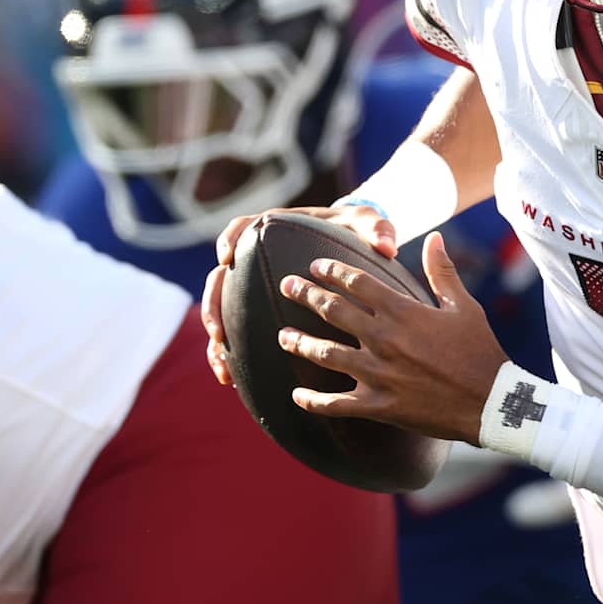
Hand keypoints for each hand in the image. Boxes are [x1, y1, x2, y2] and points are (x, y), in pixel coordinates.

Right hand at [200, 203, 400, 386]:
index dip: (230, 239)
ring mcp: (254, 287)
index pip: (243, 228)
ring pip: (222, 312)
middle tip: (218, 331)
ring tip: (223, 367)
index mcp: (277, 231)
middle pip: (220, 279)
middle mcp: (257, 260)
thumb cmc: (356, 230)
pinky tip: (231, 379)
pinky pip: (238, 332)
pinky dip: (231, 354)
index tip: (227, 257)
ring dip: (218, 340)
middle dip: (213, 305)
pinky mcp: (260, 310)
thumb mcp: (366, 224)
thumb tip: (388, 246)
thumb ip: (377, 229)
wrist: (353, 243)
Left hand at [275, 231, 509, 444]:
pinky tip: (295, 397)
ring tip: (282, 335)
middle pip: (333, 310)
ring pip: (325, 354)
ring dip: (299, 342)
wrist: (491, 401)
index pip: (357, 283)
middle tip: (286, 285)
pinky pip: (336, 404)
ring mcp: (378, 373)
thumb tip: (434, 237)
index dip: (332, 271)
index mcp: (403, 311)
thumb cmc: (480, 350)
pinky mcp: (379, 404)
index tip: (315, 265)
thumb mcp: (464, 306)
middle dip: (305, 294)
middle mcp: (384, 339)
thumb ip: (442, 271)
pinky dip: (313, 402)